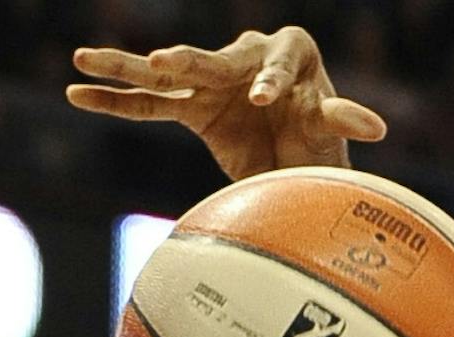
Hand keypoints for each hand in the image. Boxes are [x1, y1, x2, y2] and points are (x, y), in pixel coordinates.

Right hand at [67, 27, 384, 181]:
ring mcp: (212, 82)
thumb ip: (341, 121)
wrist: (301, 167)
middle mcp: (243, 58)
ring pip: (165, 75)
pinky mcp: (192, 109)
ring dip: (126, 67)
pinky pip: (149, 105)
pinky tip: (78, 94)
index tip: (264, 101)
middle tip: (169, 62)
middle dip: (191, 63)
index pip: (274, 62)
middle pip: (211, 60)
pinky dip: (116, 102)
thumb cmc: (321, 140)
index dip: (269, 80)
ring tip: (85, 57)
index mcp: (287, 52)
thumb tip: (376, 126)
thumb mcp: (330, 132)